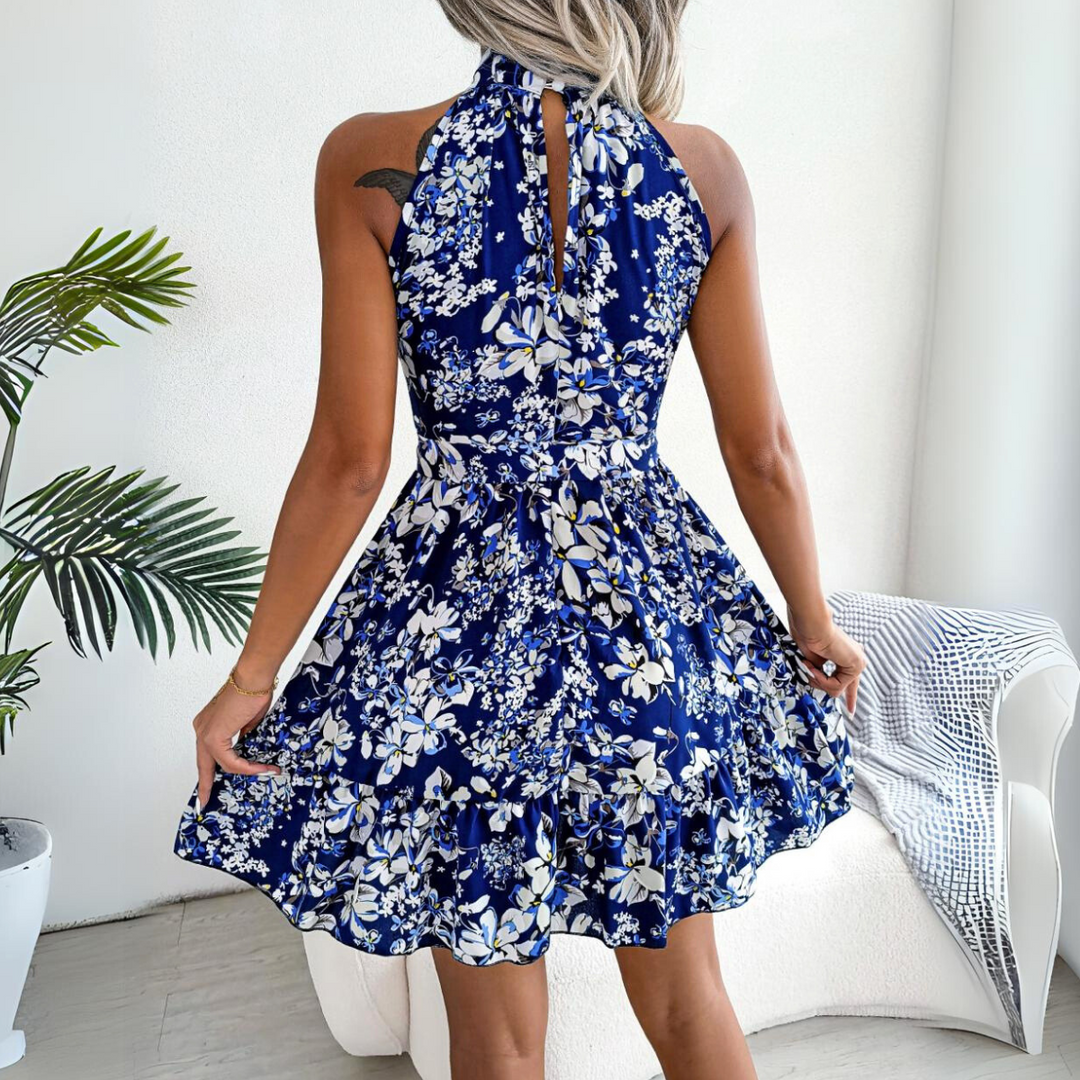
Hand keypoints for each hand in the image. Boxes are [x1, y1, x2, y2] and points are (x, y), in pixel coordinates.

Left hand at [192, 673, 280, 807]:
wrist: (253, 678)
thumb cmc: (254, 690)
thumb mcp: (248, 720)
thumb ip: (243, 736)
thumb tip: (246, 748)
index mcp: (207, 724)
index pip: (206, 754)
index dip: (208, 771)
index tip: (209, 786)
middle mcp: (201, 729)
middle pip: (203, 764)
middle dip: (206, 785)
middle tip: (205, 801)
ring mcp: (205, 733)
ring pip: (219, 763)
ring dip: (244, 771)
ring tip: (262, 773)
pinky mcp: (214, 737)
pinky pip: (230, 760)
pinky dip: (246, 766)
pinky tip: (259, 767)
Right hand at [786, 604, 866, 713]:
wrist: (811, 624)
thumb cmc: (807, 635)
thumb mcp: (814, 660)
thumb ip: (822, 673)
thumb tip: (821, 685)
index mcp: (848, 655)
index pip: (850, 681)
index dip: (850, 697)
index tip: (851, 712)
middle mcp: (856, 658)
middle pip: (841, 687)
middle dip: (822, 684)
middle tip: (810, 673)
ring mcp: (858, 662)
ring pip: (837, 689)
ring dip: (817, 680)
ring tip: (808, 665)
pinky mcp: (857, 665)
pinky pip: (836, 686)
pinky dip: (821, 679)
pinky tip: (814, 668)